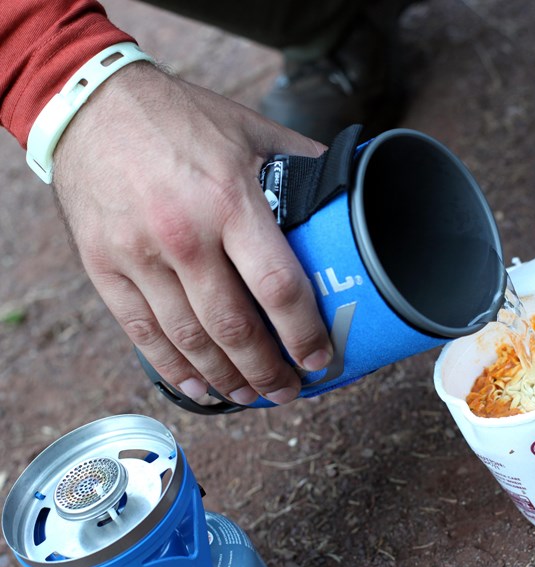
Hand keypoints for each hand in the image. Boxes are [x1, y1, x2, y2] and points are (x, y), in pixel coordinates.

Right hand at [53, 62, 331, 405]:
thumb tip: (345, 194)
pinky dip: (172, 367)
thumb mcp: (251, 130)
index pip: (278, 287)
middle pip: (234, 327)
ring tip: (249, 395)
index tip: (319, 357)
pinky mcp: (104, 268)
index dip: (303, 332)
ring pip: (189, 339)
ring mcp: (138, 256)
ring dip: (225, 377)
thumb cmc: (180, 118)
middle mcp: (184, 236)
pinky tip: (197, 385)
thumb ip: (301, 164)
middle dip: (266, 370)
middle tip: (288, 389)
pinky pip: (141, 332)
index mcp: (229, 201)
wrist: (91, 105)